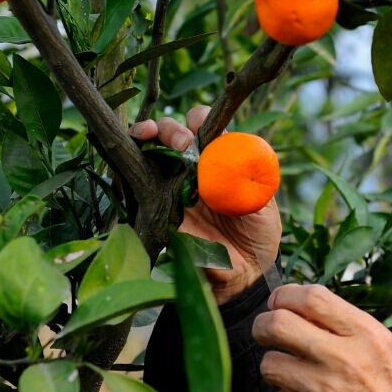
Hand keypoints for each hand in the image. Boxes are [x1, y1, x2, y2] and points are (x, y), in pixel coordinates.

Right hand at [130, 105, 282, 304]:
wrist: (241, 273)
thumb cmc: (258, 233)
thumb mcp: (264, 206)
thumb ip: (254, 185)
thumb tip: (245, 162)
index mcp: (219, 158)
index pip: (204, 126)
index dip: (199, 119)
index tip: (200, 125)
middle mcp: (191, 166)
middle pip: (171, 133)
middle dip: (170, 128)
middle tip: (182, 142)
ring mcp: (169, 185)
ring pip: (147, 149)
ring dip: (144, 135)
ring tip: (148, 135)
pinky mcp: (153, 207)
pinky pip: (134, 183)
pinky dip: (127, 166)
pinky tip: (130, 159)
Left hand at [252, 283, 391, 391]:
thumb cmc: (388, 387)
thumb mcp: (380, 343)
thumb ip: (341, 322)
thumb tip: (293, 304)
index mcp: (364, 333)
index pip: (311, 298)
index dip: (285, 296)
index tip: (278, 303)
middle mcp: (343, 358)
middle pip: (278, 325)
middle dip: (262, 325)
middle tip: (265, 331)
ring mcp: (324, 390)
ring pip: (270, 364)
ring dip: (277, 366)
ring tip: (295, 373)